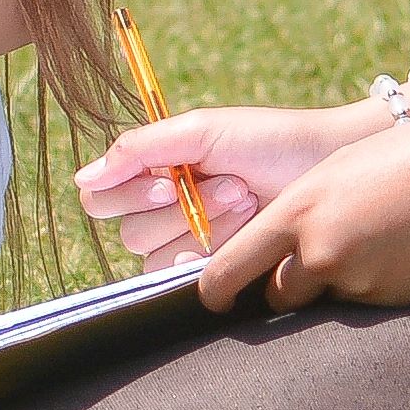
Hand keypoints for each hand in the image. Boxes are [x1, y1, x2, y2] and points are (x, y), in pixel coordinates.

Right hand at [73, 103, 380, 263]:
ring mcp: (188, 245)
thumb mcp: (200, 132)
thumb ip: (138, 150)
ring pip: (154, 255)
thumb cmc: (267, 141)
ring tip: (246, 201)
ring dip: (203, 226)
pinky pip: (181, 278)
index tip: (171, 181)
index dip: (126, 194)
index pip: (98, 198)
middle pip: (128, 231)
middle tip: (232, 185)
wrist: (325, 166)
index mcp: (152, 175)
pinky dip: (210, 253)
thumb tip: (83, 177)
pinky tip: (244, 231)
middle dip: (183, 209)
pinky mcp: (214, 271)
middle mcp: (163, 213)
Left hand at [196, 117, 409, 311]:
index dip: (216, 289)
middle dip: (285, 287)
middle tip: (308, 266)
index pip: (233, 267)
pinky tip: (401, 254)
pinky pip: (367, 304)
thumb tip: (276, 248)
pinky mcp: (394, 301)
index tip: (211, 299)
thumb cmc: (408, 158)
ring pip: (326, 299)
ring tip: (370, 246)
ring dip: (334, 285)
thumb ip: (300, 212)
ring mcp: (359, 282)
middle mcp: (321, 253)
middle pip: (278, 295)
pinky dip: (374, 287)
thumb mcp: (337, 174)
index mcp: (298, 213)